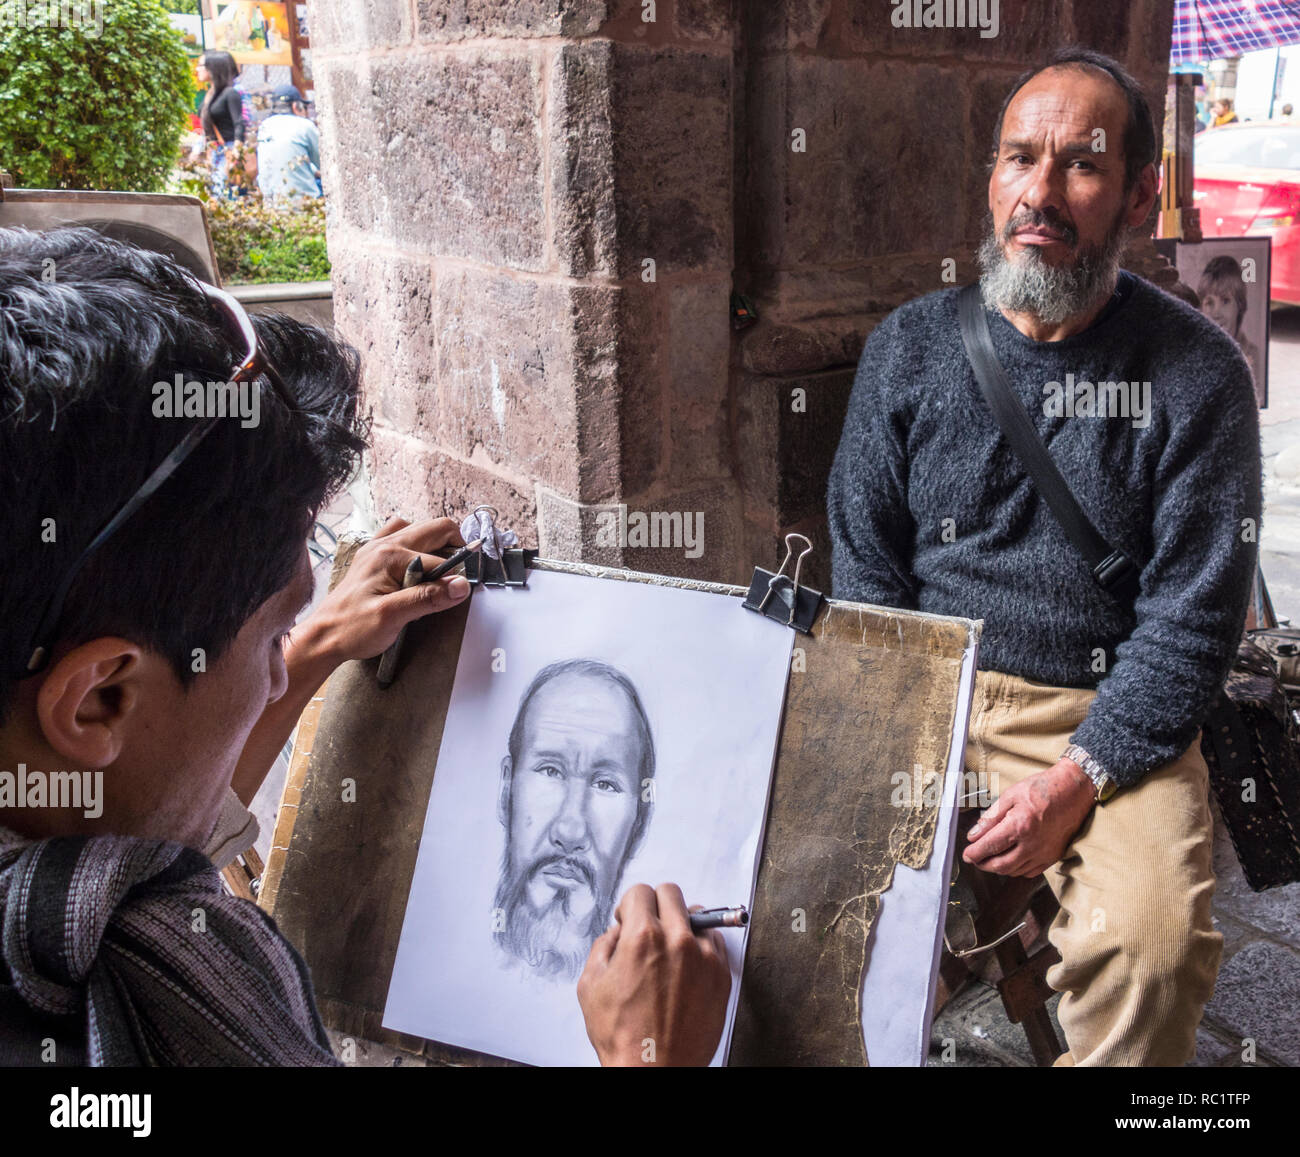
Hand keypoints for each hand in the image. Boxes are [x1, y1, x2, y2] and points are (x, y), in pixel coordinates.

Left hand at [293, 516, 469, 665]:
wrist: (323, 636)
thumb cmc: (351, 628)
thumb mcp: (393, 616)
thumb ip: (428, 597)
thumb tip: (460, 586)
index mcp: (390, 555)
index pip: (439, 559)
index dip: (453, 577)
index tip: (459, 594)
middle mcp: (383, 544)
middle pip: (434, 528)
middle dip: (453, 549)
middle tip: (456, 577)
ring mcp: (377, 548)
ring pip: (419, 530)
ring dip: (435, 546)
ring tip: (438, 572)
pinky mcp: (374, 557)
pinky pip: (401, 537)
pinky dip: (416, 548)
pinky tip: (416, 568)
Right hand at [577, 883, 731, 1066]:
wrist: (655, 1070)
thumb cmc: (624, 1037)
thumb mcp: (591, 986)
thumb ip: (603, 946)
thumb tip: (617, 932)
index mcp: (642, 938)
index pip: (641, 891)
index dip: (629, 905)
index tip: (629, 919)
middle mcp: (677, 941)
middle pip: (671, 893)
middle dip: (654, 906)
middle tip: (648, 928)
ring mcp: (704, 957)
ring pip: (697, 914)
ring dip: (682, 924)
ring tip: (670, 949)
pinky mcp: (722, 975)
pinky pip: (715, 942)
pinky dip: (701, 946)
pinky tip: (686, 966)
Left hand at [962, 759, 1094, 876]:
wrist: (1073, 791)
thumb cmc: (1042, 789)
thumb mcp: (1011, 795)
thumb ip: (991, 817)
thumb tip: (974, 834)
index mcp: (1019, 825)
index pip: (990, 847)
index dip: (974, 853)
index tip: (966, 854)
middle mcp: (1032, 844)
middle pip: (1000, 865)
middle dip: (983, 864)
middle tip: (974, 858)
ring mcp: (1044, 853)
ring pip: (1014, 871)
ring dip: (998, 868)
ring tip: (989, 858)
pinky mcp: (1053, 857)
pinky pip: (1029, 872)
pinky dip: (1016, 870)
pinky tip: (1010, 859)